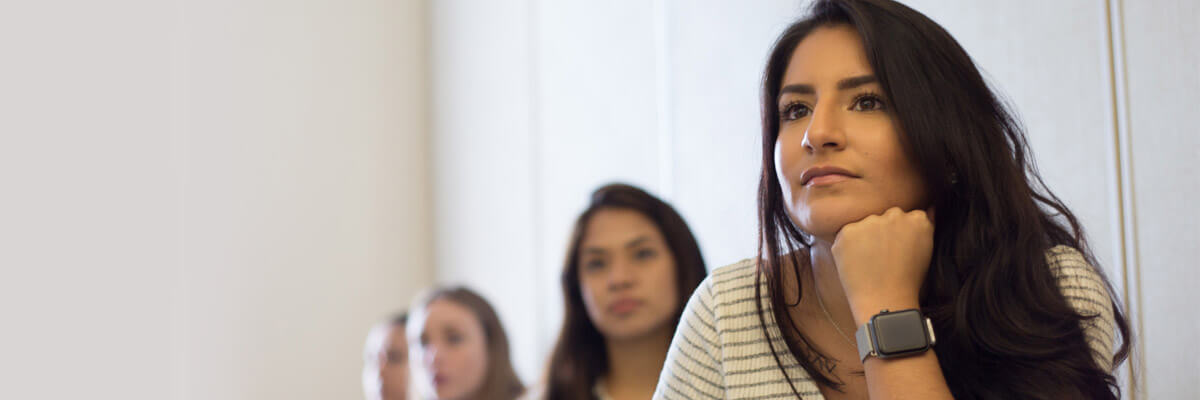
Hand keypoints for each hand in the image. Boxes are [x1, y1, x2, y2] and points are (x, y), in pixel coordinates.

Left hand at [830, 206, 933, 324]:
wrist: (885, 301)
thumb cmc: (908, 281)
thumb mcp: (926, 251)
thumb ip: (926, 225)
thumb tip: (930, 206)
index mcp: (918, 218)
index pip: (904, 218)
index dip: (898, 237)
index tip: (897, 252)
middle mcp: (894, 215)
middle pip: (884, 218)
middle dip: (881, 233)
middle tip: (882, 259)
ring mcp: (870, 222)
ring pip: (864, 225)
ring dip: (863, 239)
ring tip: (870, 264)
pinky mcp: (848, 231)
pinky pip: (846, 235)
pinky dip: (848, 248)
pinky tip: (857, 265)